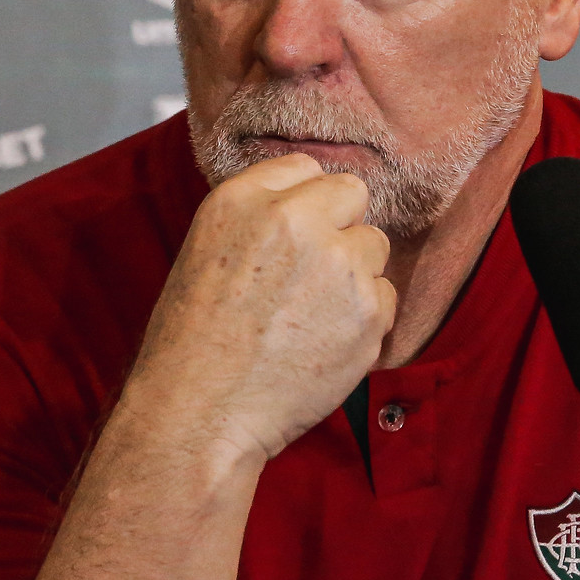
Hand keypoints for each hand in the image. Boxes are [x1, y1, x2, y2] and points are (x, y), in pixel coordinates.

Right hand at [124, 153, 395, 464]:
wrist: (201, 412)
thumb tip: (313, 207)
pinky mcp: (370, 311)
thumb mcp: (206, 249)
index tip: (294, 234)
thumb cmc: (194, 340)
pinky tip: (323, 342)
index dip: (303, 203)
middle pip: (352, 193)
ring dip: (355, 273)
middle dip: (340, 226)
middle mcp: (294, 220)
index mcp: (242, 199)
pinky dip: (364, 319)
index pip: (303, 167)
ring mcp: (338, 263)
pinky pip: (386, 296)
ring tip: (311, 315)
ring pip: (374, 245)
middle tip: (312, 271)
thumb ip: (260, 216)